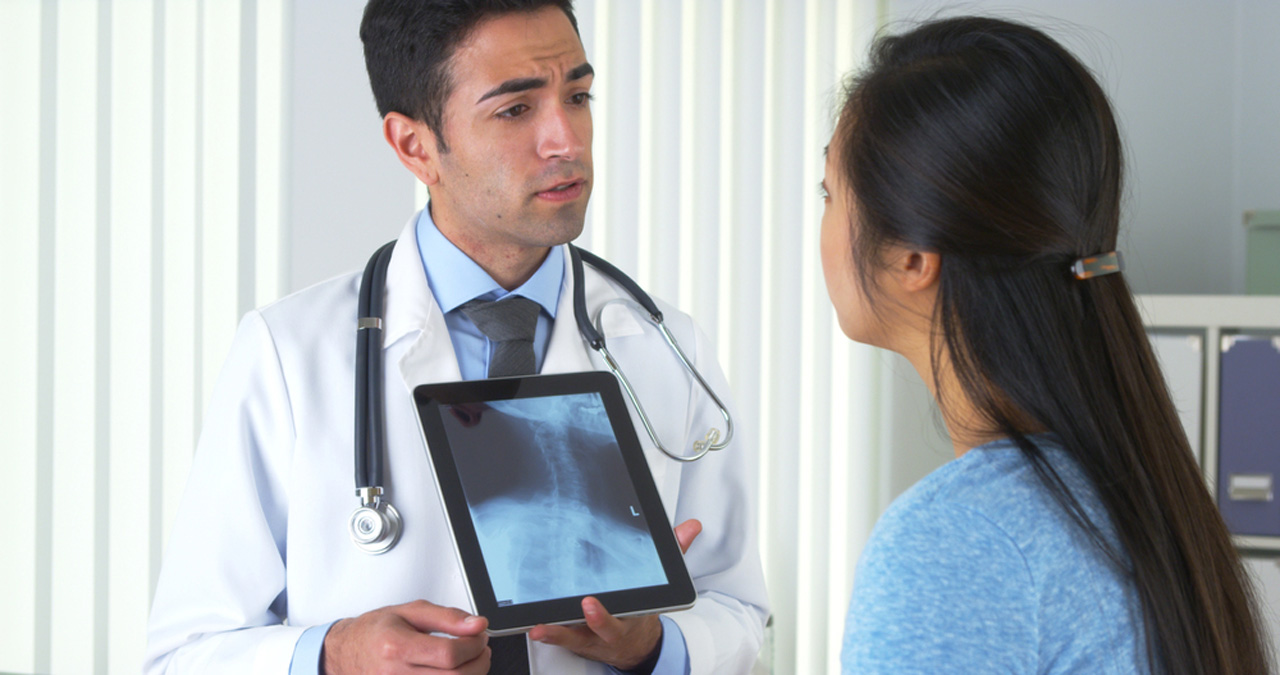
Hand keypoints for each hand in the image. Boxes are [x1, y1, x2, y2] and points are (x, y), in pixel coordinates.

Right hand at [323, 600, 490, 673]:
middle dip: (479, 662)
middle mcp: (394, 674)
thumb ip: (447, 617)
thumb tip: (477, 625)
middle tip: (480, 648)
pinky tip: (454, 672)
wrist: (346, 653)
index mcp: (396, 647)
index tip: (480, 636)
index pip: (448, 654)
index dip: (473, 645)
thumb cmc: (375, 631)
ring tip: (469, 659)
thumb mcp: (410, 612)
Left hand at [527, 519, 701, 668]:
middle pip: (599, 628)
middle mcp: (610, 630)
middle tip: (581, 606)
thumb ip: (676, 553)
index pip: (624, 614)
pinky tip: (534, 626)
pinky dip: (548, 633)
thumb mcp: (662, 585)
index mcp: (632, 616)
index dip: (603, 615)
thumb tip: (691, 526)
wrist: (635, 646)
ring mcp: (591, 637)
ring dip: (558, 632)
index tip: (591, 603)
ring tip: (540, 626)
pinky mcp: (575, 638)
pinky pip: (561, 638)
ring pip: (574, 636)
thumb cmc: (641, 612)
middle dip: (590, 621)